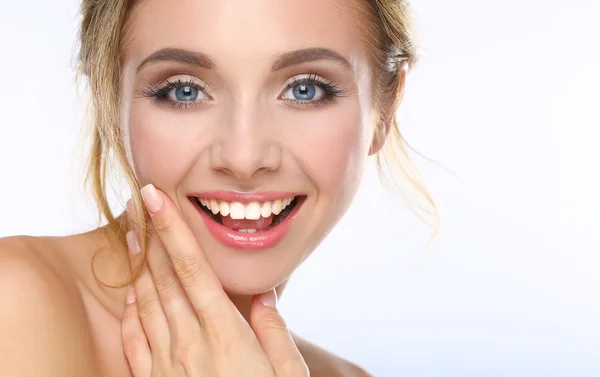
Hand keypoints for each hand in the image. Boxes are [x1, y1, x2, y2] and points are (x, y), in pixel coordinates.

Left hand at [120, 184, 308, 376]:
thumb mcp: (288, 375)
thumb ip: (275, 331)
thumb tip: (266, 294)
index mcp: (226, 334)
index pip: (194, 270)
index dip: (174, 231)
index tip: (158, 199)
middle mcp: (191, 344)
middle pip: (166, 279)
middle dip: (152, 237)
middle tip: (140, 204)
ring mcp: (169, 365)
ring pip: (147, 304)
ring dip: (139, 267)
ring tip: (132, 236)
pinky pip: (135, 342)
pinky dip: (131, 313)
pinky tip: (131, 294)